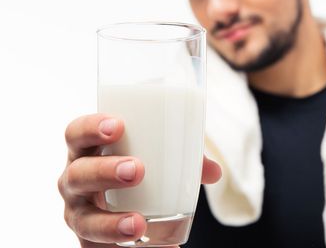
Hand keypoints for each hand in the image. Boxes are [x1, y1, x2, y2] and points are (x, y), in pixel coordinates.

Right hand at [58, 114, 221, 247]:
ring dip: (110, 223)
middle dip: (104, 171)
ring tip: (138, 225)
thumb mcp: (158, 159)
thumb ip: (185, 160)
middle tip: (136, 170)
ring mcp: (79, 214)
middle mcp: (75, 181)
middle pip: (78, 174)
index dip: (90, 127)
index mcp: (88, 151)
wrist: (127, 210)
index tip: (118, 126)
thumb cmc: (141, 170)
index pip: (76, 133)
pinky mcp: (89, 242)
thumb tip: (215, 172)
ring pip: (84, 220)